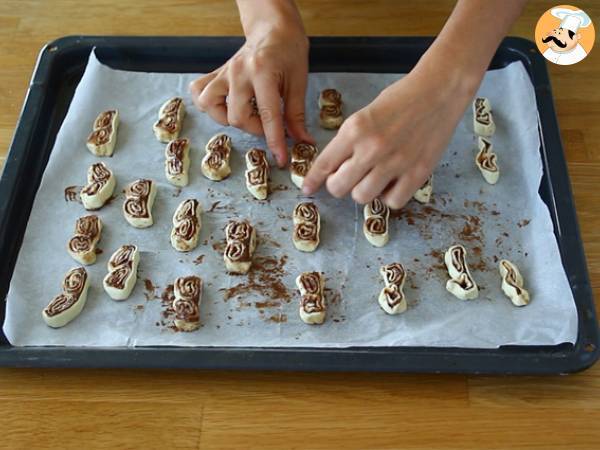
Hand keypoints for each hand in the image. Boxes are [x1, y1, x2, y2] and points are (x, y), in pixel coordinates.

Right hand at [189, 25, 311, 166]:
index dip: (275, 140)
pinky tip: (226, 105)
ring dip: (229, 118)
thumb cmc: (289, 53)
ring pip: (210, 106)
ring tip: (247, 113)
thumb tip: (302, 141)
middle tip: (269, 123)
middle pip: (237, 117)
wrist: (273, 29)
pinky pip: (198, 92)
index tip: (281, 159)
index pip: (268, 115)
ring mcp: (223, 72)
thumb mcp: (298, 82)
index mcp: (263, 72)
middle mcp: (238, 72)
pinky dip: (209, 104)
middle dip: (255, 128)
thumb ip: (296, 114)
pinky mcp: (215, 73)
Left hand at [303, 61, 477, 208]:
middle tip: (347, 177)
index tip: (308, 188)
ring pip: (362, 197)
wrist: (440, 90)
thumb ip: (350, 141)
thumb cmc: (401, 97)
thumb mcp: (365, 113)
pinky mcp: (417, 173)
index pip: (324, 163)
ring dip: (363, 190)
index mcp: (355, 130)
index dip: (312, 179)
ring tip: (372, 178)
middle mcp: (372, 149)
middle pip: (339, 187)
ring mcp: (395, 163)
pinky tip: (392, 183)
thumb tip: (337, 168)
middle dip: (338, 184)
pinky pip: (393, 202)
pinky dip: (389, 196)